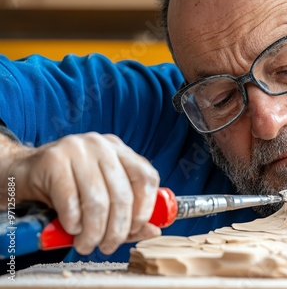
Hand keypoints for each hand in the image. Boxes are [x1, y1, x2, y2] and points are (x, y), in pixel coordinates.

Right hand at [0, 132, 160, 254]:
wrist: (26, 173)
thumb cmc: (69, 186)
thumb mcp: (103, 197)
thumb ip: (129, 214)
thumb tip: (154, 231)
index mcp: (120, 151)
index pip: (146, 177)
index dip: (145, 208)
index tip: (135, 229)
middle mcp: (102, 145)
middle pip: (121, 193)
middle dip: (116, 229)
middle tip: (107, 246)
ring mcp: (78, 148)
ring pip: (97, 200)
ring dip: (93, 231)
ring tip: (86, 244)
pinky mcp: (54, 159)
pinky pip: (71, 199)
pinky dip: (73, 221)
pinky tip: (71, 227)